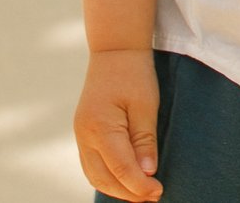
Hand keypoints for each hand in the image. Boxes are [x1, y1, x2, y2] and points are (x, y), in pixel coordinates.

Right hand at [75, 48, 162, 200]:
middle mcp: (84, 134)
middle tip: (155, 196)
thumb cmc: (133, 74)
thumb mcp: (146, 106)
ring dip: (118, 190)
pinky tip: (127, 181)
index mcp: (100, 126)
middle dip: (129, 193)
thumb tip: (147, 173)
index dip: (139, 186)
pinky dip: (108, 179)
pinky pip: (92, 167)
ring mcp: (81, 135)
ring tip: (142, 193)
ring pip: (95, 177)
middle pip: (104, 179)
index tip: (158, 192)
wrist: (114, 51)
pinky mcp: (83, 134)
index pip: (120, 169)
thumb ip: (145, 141)